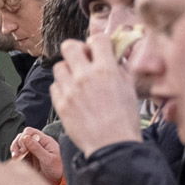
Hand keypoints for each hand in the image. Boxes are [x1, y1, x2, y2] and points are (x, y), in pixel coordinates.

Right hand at [9, 128, 63, 184]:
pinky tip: (16, 160)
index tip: (24, 149)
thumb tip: (25, 138)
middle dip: (18, 144)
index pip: (29, 132)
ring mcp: (33, 151)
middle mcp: (38, 144)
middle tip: (19, 154)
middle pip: (22, 137)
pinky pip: (19, 153)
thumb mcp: (48, 159)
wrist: (59, 181)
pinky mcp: (29, 158)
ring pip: (19, 144)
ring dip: (15, 149)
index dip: (24, 138)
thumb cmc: (58, 170)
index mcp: (45, 141)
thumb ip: (37, 148)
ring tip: (16, 157)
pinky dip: (16, 156)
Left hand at [51, 30, 141, 151]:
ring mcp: (70, 90)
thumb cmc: (125, 120)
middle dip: (76, 51)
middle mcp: (85, 76)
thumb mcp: (130, 88)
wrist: (112, 146)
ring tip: (77, 82)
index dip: (98, 43)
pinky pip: (54, 86)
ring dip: (68, 71)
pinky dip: (62, 89)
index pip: (97, 39)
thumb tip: (115, 57)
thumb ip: (120, 69)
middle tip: (82, 61)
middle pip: (69, 46)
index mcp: (106, 69)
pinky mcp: (60, 104)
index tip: (99, 50)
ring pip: (59, 66)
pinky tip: (72, 96)